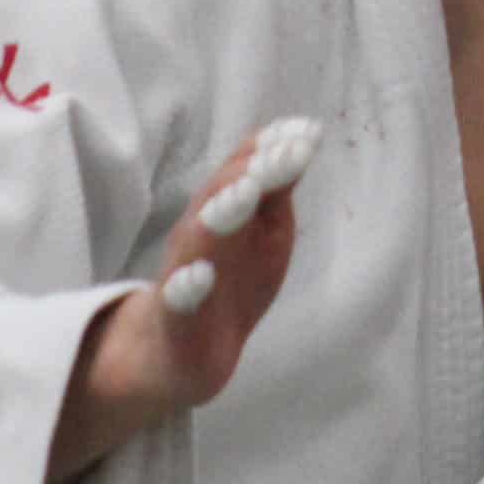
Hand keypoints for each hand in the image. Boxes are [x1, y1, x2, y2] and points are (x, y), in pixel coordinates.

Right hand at [48, 120, 318, 483]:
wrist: (188, 353)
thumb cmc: (234, 279)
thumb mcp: (267, 231)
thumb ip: (277, 189)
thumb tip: (304, 136)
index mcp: (224, 207)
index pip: (243, 168)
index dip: (272, 148)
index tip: (307, 130)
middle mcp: (199, 230)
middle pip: (218, 192)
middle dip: (251, 170)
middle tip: (286, 152)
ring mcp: (184, 269)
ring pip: (196, 236)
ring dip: (221, 212)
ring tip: (246, 192)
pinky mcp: (176, 314)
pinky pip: (179, 297)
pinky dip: (189, 285)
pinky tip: (203, 275)